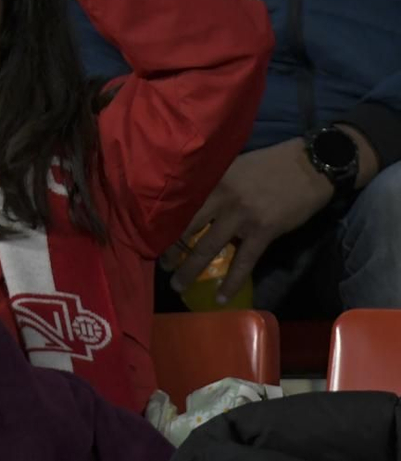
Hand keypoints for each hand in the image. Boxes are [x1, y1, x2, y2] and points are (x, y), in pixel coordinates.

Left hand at [162, 139, 333, 302]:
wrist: (311, 164)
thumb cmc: (271, 164)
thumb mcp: (234, 166)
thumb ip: (213, 182)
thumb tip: (190, 200)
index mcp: (212, 180)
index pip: (179, 204)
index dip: (161, 223)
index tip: (148, 237)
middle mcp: (222, 198)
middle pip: (186, 229)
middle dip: (170, 250)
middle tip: (160, 266)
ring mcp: (242, 216)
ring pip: (208, 248)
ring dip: (190, 270)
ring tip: (178, 285)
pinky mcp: (263, 231)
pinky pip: (243, 262)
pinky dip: (232, 282)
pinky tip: (222, 297)